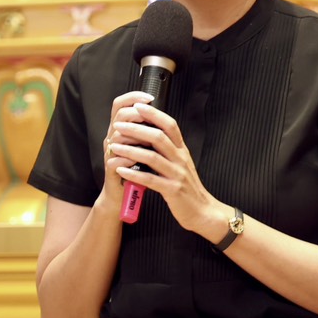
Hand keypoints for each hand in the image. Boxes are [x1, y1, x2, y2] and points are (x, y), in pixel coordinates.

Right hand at [96, 91, 152, 210]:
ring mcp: (110, 153)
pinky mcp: (111, 170)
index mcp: (121, 130)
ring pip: (118, 137)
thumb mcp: (144, 146)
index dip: (133, 97)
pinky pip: (117, 161)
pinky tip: (140, 162)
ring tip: (150, 143)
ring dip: (136, 139)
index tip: (150, 97)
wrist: (125, 195)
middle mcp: (113, 138)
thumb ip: (148, 130)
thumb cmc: (137, 169)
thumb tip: (160, 114)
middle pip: (120, 116)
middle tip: (151, 120)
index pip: (120, 104)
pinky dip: (130, 160)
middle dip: (137, 115)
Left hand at [109, 104, 226, 241]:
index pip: (170, 125)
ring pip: (152, 157)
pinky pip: (150, 180)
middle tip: (118, 125)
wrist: (203, 211)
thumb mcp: (181, 163)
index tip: (137, 106)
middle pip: (158, 137)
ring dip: (130, 150)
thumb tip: (150, 132)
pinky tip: (120, 171)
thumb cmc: (187, 186)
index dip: (154, 114)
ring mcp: (177, 174)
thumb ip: (169, 149)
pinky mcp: (172, 190)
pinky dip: (133, 174)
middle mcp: (181, 159)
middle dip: (136, 129)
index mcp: (182, 150)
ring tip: (114, 147)